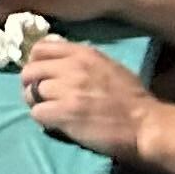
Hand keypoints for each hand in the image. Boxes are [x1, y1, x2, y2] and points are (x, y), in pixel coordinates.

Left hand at [17, 37, 154, 160]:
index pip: (40, 48)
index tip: (41, 75)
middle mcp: (72, 67)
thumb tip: (56, 64)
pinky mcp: (65, 113)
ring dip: (37, 104)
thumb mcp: (107, 66)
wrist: (144, 125)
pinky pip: (37, 113)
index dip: (35, 63)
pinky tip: (56, 123)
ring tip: (51, 111)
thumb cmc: (130, 98)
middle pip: (30, 71)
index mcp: (83, 53)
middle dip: (30, 85)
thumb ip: (80, 62)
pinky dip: (43, 120)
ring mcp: (67, 90)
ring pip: (31, 92)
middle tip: (40, 97)